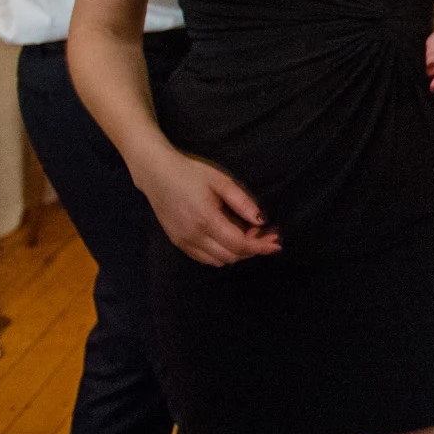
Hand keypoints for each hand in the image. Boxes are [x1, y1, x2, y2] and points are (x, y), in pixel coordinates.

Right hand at [134, 150, 278, 266]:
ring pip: (218, 260)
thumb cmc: (191, 173)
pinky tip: (229, 239)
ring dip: (237, 252)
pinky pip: (204, 258)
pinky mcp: (177, 242)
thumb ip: (243, 202)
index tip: (277, 244)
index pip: (239, 244)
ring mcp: (183, 242)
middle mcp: (193, 236)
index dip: (260, 246)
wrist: (156, 173)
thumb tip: (262, 221)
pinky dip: (221, 254)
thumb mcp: (221, 181)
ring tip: (248, 234)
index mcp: (206, 220)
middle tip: (265, 233)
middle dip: (252, 249)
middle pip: (231, 256)